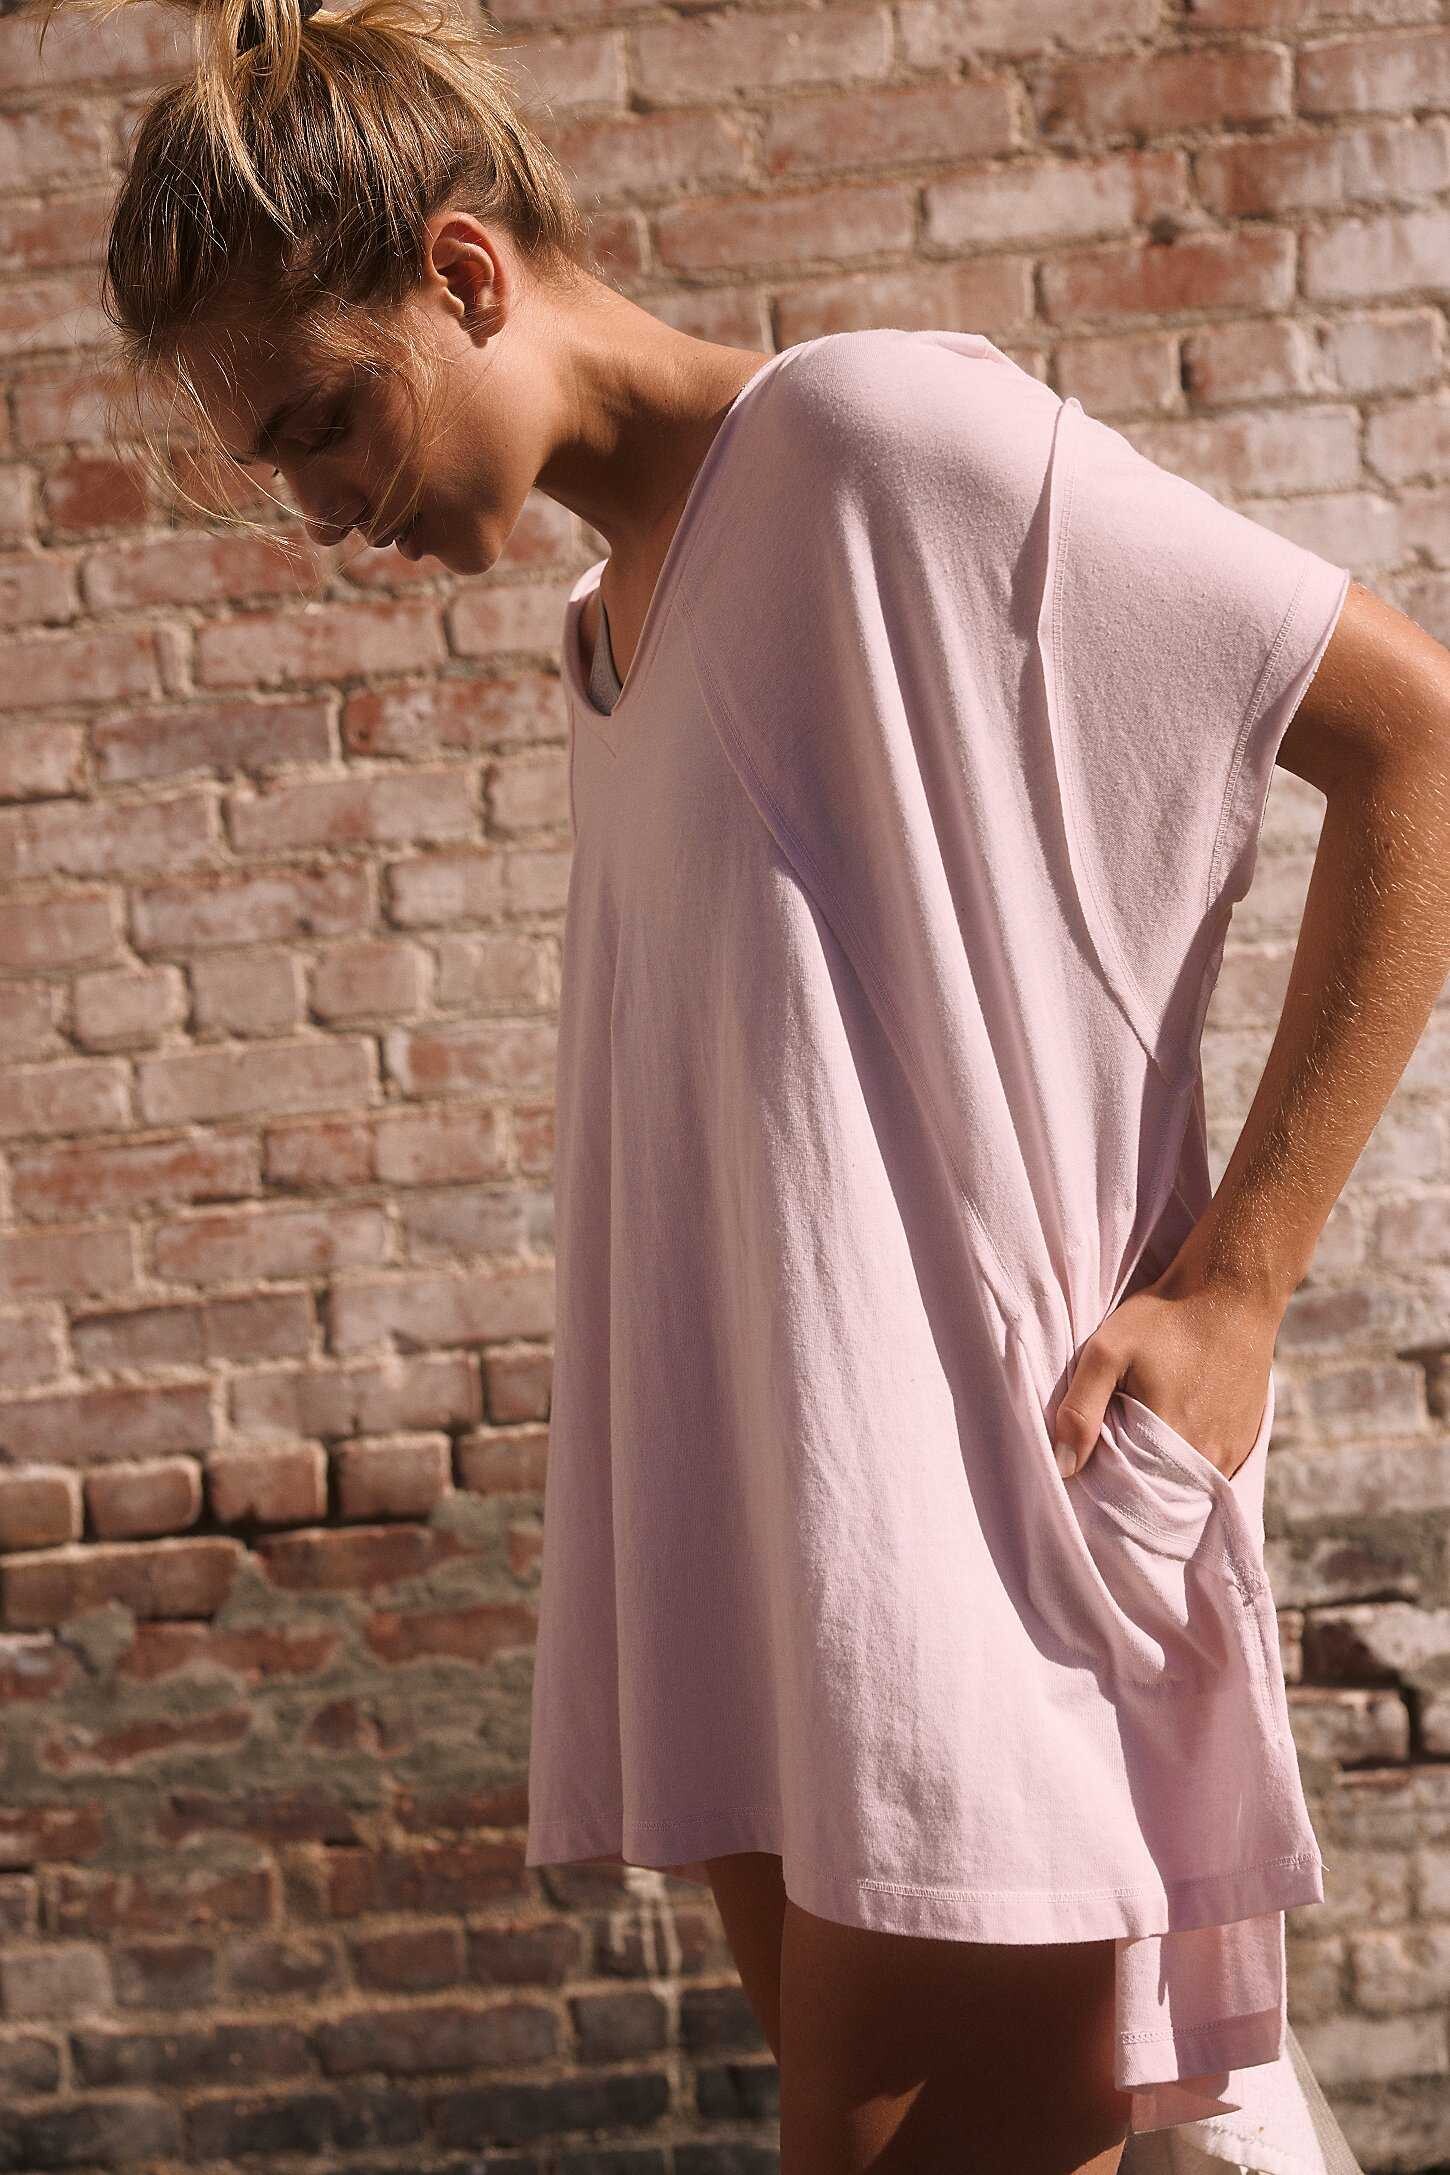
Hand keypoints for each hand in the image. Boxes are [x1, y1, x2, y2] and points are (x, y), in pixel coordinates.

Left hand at [1051, 1276, 1279, 1481]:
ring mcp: (1232, 1452)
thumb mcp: (1108, 1351)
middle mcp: (1208, 1459)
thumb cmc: (1166, 1318)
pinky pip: (1210, 1471)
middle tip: (1110, 1454)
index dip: (1105, 1488)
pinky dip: (1187, 1466)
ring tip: (1141, 1444)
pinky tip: (1170, 1440)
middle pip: (1160, 1495)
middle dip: (1132, 1486)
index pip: (1129, 1496)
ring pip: (1186, 1487)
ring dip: (1161, 1476)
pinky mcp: (1246, 1442)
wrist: (1232, 1291)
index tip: (1090, 1468)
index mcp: (1171, 1442)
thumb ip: (1081, 1409)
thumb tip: (1064, 1467)